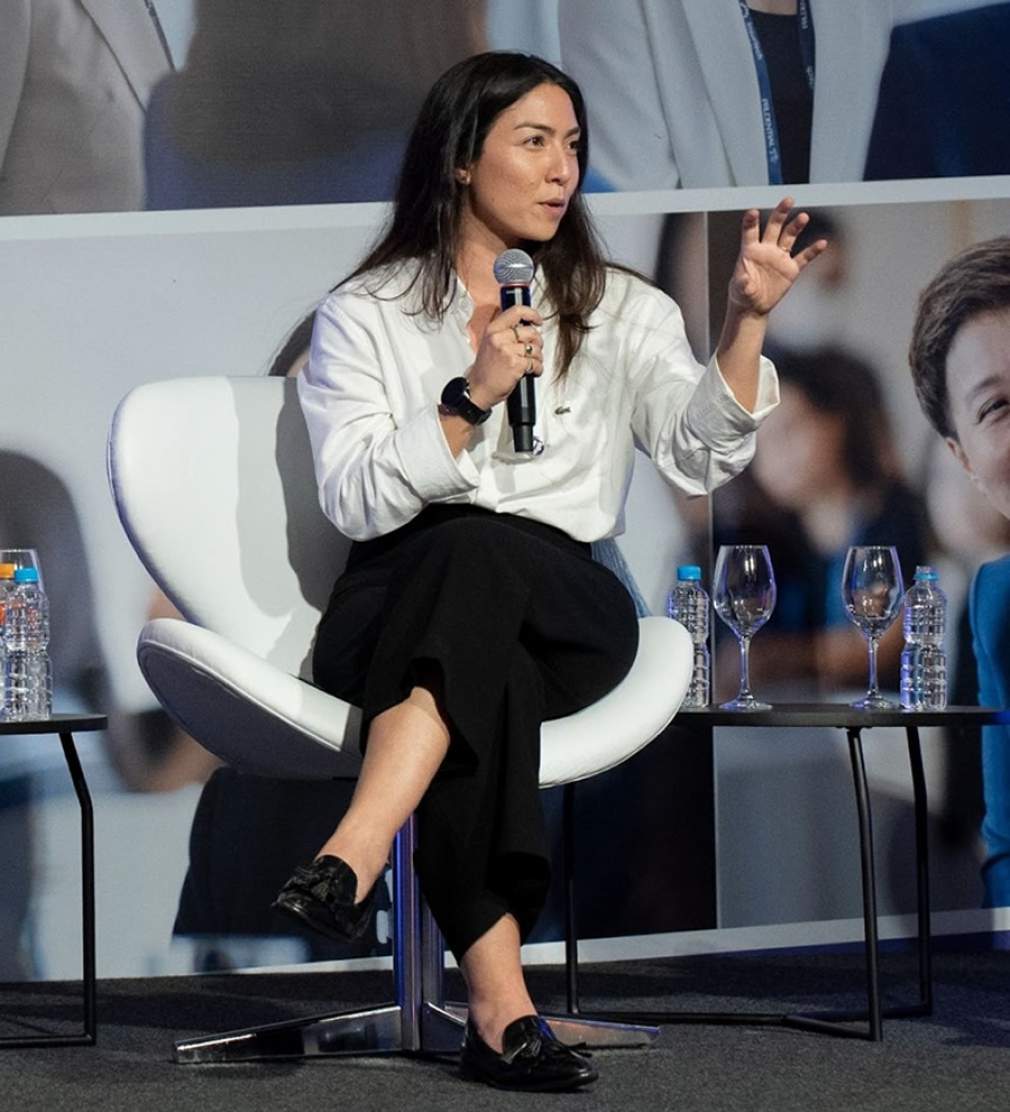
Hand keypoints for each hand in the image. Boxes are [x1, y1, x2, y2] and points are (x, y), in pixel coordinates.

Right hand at [467, 304, 543, 410]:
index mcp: (493, 330)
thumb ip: (505, 333)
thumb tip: (526, 326)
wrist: (477, 389)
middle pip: (531, 331)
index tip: (538, 320)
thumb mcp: (490, 344)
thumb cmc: (485, 370)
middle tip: (534, 350)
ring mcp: (507, 351)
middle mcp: (499, 337)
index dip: (532, 314)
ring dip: (537, 357)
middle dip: (538, 342)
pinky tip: (531, 371)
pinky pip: (535, 362)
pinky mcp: (515, 364)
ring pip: (535, 348)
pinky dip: (537, 369)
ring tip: (530, 363)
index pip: (516, 311)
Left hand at [727, 197, 826, 317]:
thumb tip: (743, 278)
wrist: (754, 307)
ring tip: (803, 217)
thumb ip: (742, 283)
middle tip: (788, 200)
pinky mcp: (791, 269)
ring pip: (790, 237)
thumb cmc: (741, 296)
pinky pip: (804, 257)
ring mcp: (780, 257)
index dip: (751, 222)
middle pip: (774, 226)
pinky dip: (813, 251)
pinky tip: (822, 243)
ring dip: (796, 226)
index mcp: (750, 251)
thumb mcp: (739, 290)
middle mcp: (766, 249)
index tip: (753, 212)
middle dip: (781, 213)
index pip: (750, 232)